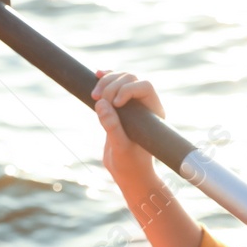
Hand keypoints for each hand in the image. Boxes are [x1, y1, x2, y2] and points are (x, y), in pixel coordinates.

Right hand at [91, 70, 164, 186]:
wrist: (127, 172)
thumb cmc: (130, 164)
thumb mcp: (120, 147)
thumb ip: (112, 127)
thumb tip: (101, 104)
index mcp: (153, 111)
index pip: (144, 86)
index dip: (128, 89)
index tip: (115, 104)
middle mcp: (144, 104)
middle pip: (130, 79)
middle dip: (112, 84)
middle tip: (97, 99)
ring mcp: (131, 103)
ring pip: (120, 79)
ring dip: (106, 81)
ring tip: (93, 96)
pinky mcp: (118, 106)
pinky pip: (112, 85)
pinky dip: (104, 79)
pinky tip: (95, 75)